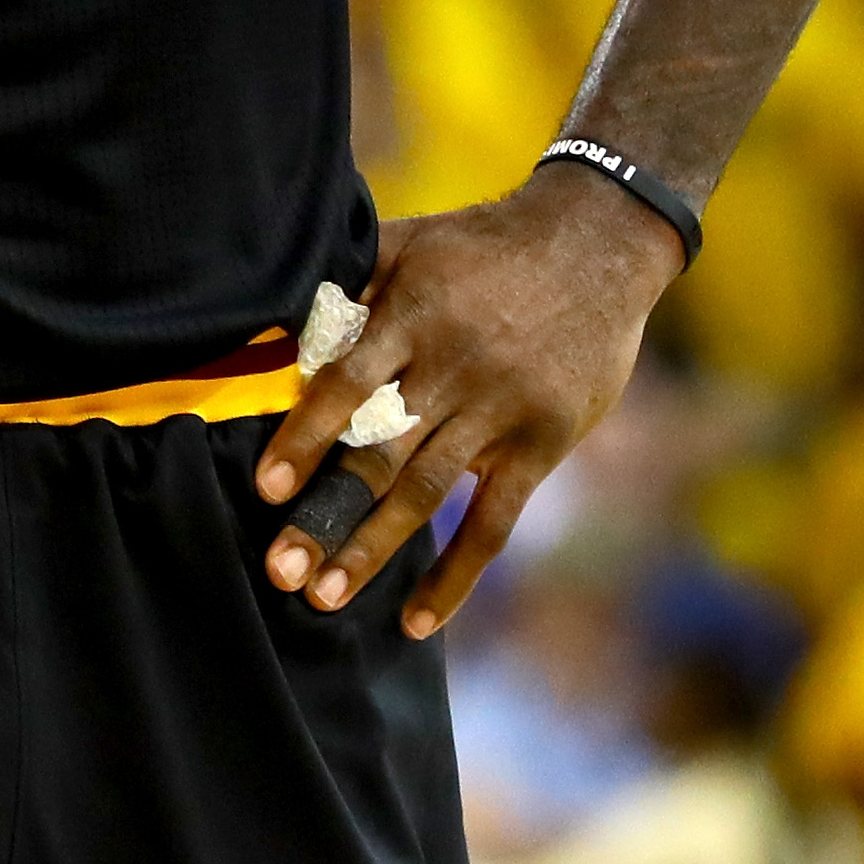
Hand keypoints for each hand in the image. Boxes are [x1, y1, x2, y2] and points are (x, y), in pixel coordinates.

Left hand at [251, 169, 678, 635]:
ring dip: (375, 549)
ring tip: (326, 598)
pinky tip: (418, 620)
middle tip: (281, 569)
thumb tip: (273, 328)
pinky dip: (456, 573)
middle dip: (328, 515)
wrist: (596, 244)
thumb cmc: (482, 246)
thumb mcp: (409, 242)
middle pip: (381, 451)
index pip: (348, 384)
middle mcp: (456, 367)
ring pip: (428, 492)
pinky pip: (494, 521)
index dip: (305, 437)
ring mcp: (501, 410)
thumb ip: (347, 283)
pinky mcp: (542, 443)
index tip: (267, 489)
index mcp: (414, 316)